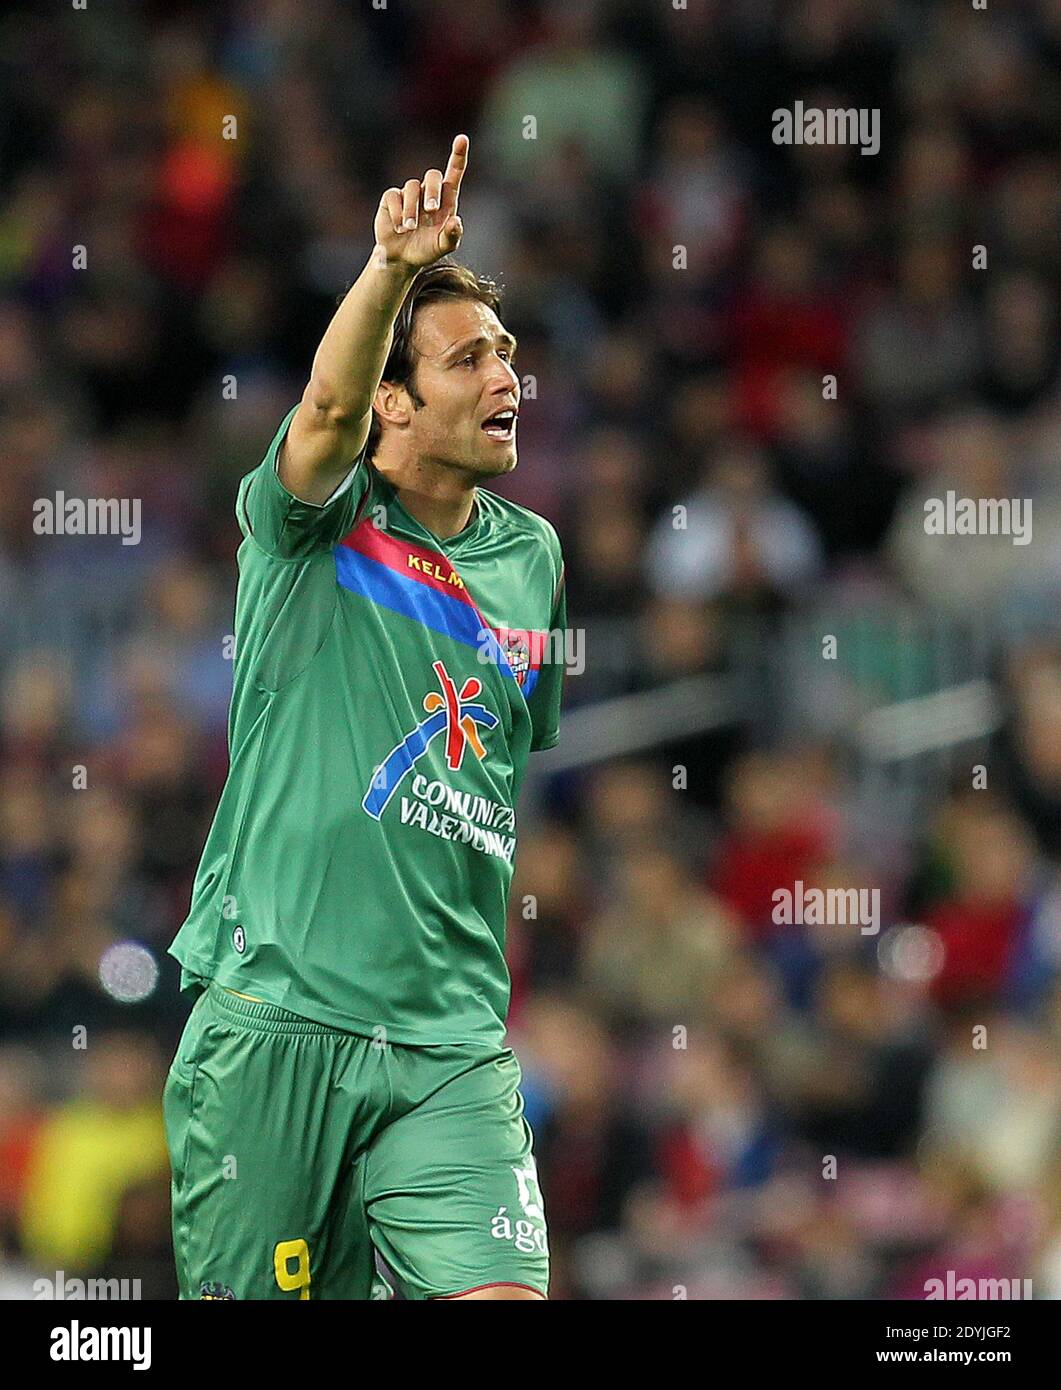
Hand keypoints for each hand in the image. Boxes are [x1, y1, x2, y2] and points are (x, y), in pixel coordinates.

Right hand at [374, 134, 467, 268]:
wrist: (401, 258)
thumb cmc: (426, 249)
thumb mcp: (442, 247)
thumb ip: (452, 236)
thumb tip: (456, 221)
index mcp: (446, 199)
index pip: (454, 173)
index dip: (458, 155)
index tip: (462, 139)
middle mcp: (428, 192)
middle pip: (433, 176)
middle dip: (433, 190)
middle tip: (431, 210)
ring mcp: (409, 193)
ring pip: (411, 188)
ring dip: (411, 210)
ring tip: (410, 228)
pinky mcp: (391, 198)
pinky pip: (394, 197)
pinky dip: (397, 213)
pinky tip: (399, 228)